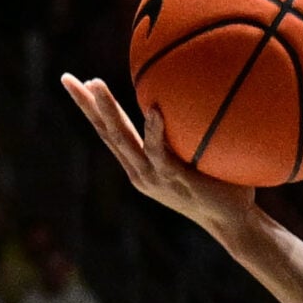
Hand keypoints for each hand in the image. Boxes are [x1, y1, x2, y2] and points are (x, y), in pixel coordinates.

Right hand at [59, 76, 259, 240]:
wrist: (234, 223)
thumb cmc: (224, 189)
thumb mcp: (202, 159)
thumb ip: (191, 136)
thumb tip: (202, 98)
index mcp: (142, 166)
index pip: (112, 133)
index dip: (92, 110)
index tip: (76, 83)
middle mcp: (141, 171)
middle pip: (107, 133)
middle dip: (85, 106)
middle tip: (68, 79)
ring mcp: (154, 176)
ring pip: (123, 139)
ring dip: (107, 111)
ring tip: (95, 84)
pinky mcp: (173, 180)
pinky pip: (160, 153)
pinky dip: (155, 131)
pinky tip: (154, 110)